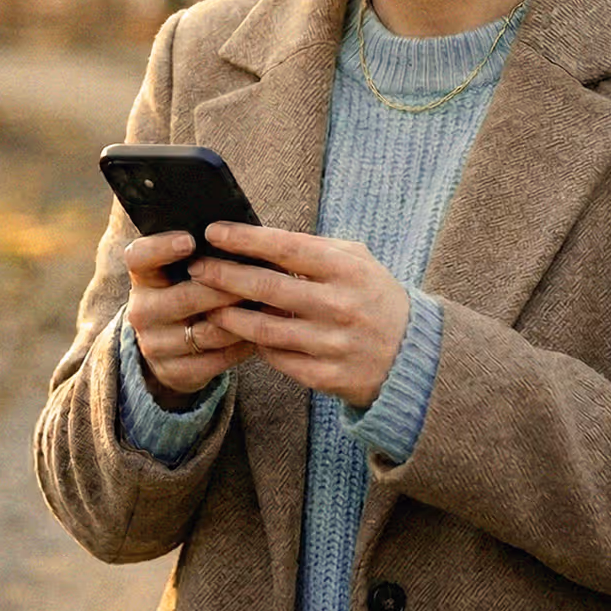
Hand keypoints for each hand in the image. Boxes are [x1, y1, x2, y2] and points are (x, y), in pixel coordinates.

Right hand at [124, 231, 255, 409]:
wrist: (171, 347)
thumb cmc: (188, 291)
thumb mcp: (184, 270)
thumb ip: (206, 254)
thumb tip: (247, 234)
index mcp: (143, 276)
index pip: (139, 257)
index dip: (162, 248)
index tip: (190, 240)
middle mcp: (141, 310)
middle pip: (185, 297)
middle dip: (225, 288)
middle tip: (258, 278)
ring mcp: (155, 344)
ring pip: (207, 331)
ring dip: (242, 318)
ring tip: (272, 305)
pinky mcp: (174, 371)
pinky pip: (217, 359)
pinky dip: (243, 345)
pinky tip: (263, 332)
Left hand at [189, 223, 410, 408]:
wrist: (413, 357)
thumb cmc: (375, 297)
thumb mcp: (358, 262)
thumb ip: (315, 248)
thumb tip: (260, 237)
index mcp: (347, 270)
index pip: (287, 248)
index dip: (246, 239)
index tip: (214, 232)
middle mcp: (340, 306)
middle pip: (268, 288)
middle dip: (225, 276)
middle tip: (197, 268)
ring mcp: (334, 344)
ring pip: (266, 330)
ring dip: (230, 315)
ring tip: (207, 303)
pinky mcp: (328, 377)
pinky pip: (279, 359)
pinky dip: (256, 346)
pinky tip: (240, 334)